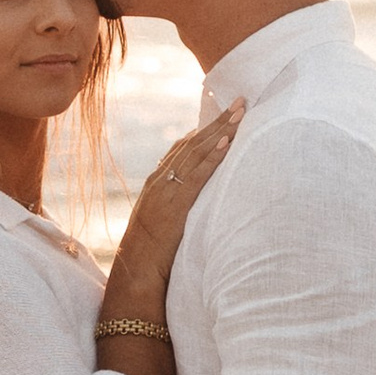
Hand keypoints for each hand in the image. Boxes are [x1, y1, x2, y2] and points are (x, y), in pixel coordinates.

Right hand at [108, 101, 242, 303]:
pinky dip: (213, 156)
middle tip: (240, 102)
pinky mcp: (176, 204)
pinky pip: (198, 175)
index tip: (222, 114)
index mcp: (156, 184)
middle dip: (217, 121)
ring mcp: (167, 191)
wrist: (135, 272)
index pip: (182, 148)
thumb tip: (191, 202)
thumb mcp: (159, 224)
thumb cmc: (149, 255)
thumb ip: (172, 207)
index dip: (203, 130)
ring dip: (221, 131)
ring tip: (240, 113)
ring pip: (197, 152)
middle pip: (193, 143)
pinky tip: (227, 141)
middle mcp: (160, 181)